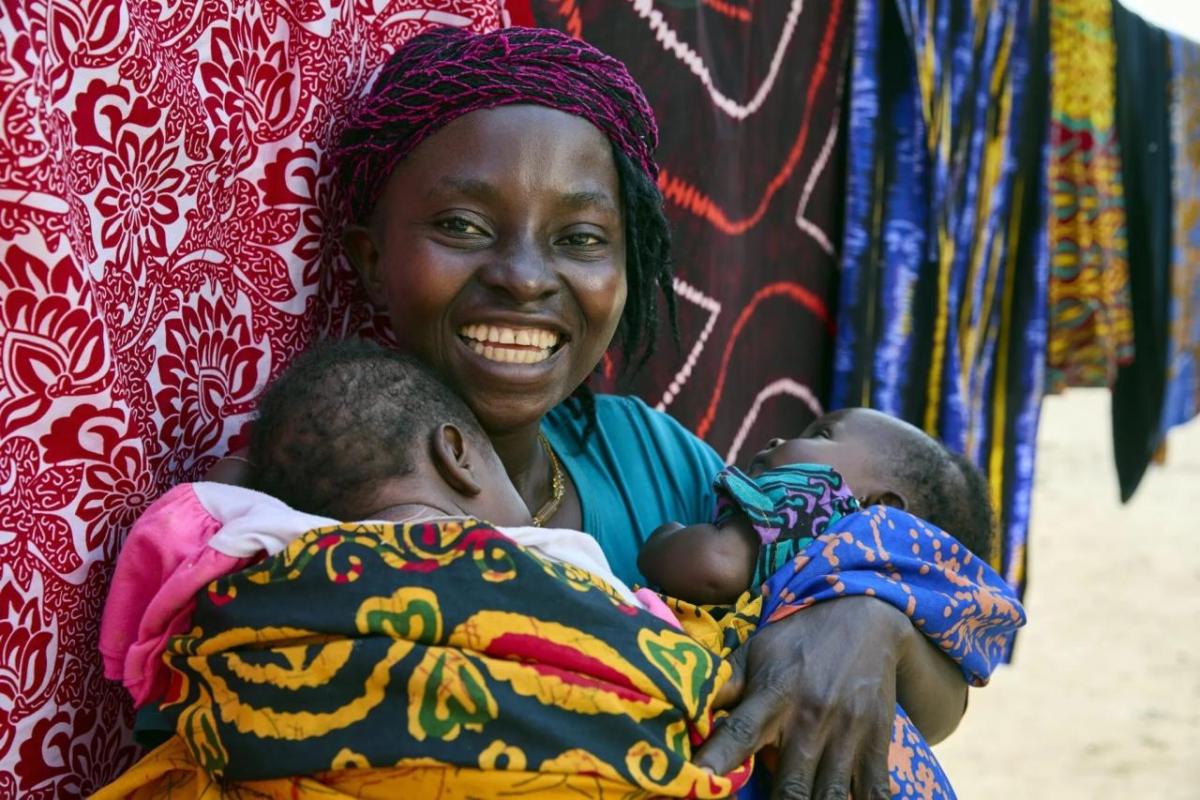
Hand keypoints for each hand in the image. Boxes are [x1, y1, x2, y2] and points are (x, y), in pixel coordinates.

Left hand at [695, 596, 906, 799]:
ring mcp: (848, 734)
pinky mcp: (878, 743)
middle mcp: (810, 718)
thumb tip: (687, 710)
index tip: (702, 778)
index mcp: (774, 694)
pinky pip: (873, 793)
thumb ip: (725, 686)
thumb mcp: (756, 651)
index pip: (741, 730)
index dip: (718, 758)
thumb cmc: (797, 639)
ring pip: (829, 798)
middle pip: (791, 787)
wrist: (862, 616)